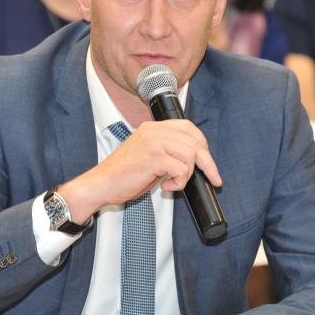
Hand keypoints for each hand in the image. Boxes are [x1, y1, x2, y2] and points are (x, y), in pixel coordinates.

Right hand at [59, 120, 221, 223]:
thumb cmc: (122, 175)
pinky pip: (181, 169)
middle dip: (208, 163)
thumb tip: (193, 161)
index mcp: (152, 128)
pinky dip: (179, 183)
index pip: (188, 127)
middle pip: (195, 140)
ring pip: (191, 154)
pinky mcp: (153, 157)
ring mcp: (153, 142)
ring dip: (188, 174)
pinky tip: (164, 187)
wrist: (100, 184)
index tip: (209, 163)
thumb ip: (167, 152)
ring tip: (173, 183)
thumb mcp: (147, 156)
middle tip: (213, 179)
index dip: (203, 145)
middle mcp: (154, 130)